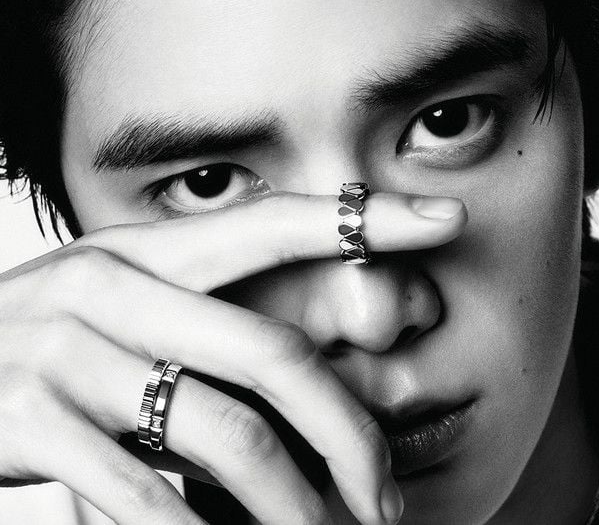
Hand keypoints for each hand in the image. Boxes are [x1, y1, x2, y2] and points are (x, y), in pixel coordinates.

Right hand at [0, 191, 465, 523]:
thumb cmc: (45, 341)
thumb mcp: (118, 305)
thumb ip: (197, 322)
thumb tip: (297, 377)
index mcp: (143, 251)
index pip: (270, 223)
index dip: (361, 218)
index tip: (440, 219)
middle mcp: (111, 285)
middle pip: (270, 353)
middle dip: (347, 431)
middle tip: (386, 499)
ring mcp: (69, 351)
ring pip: (222, 434)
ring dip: (290, 507)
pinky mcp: (29, 419)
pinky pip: (144, 495)